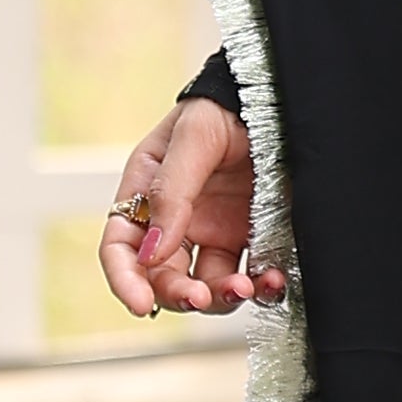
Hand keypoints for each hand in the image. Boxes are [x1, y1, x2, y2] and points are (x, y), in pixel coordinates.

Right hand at [99, 98, 271, 321]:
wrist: (279, 95)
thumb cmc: (226, 106)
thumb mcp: (193, 137)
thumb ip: (171, 191)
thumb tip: (153, 253)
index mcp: (146, 192)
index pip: (121, 247)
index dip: (125, 280)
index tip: (142, 305)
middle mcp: (176, 219)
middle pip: (162, 276)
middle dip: (177, 295)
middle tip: (200, 297)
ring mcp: (216, 231)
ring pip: (206, 284)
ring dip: (221, 296)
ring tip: (246, 287)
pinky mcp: (253, 237)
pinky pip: (251, 275)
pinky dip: (261, 287)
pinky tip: (272, 282)